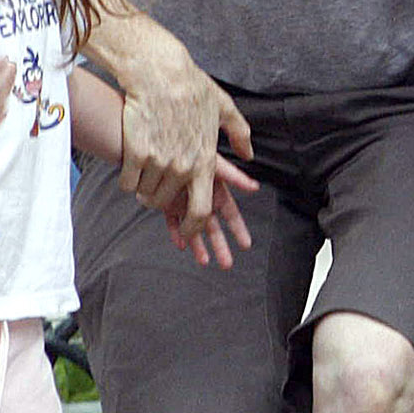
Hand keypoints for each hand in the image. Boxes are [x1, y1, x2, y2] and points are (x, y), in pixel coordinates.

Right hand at [113, 29, 253, 237]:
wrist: (159, 72)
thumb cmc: (191, 87)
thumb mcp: (223, 107)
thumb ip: (238, 133)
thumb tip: (248, 154)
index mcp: (205, 161)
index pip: (201, 211)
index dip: (194, 229)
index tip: (188, 232)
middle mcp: (183, 166)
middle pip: (166, 203)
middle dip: (159, 201)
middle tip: (155, 190)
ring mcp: (159, 161)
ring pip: (146, 194)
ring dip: (143, 189)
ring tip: (144, 173)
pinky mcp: (135, 153)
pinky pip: (128, 182)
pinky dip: (128, 179)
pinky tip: (130, 166)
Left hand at [161, 153, 257, 270]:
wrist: (158, 148)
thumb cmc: (190, 151)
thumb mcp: (215, 163)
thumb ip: (234, 176)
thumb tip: (255, 187)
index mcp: (215, 190)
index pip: (231, 214)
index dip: (238, 229)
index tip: (246, 245)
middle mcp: (201, 198)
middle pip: (213, 227)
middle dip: (220, 246)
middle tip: (227, 264)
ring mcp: (183, 202)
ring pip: (193, 229)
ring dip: (199, 246)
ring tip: (204, 262)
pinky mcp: (165, 204)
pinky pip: (172, 223)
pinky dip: (176, 234)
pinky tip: (181, 245)